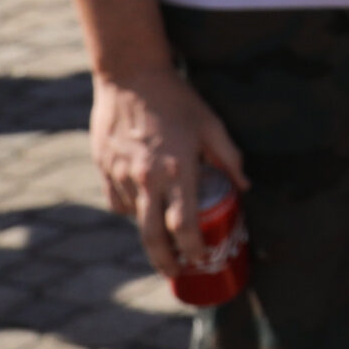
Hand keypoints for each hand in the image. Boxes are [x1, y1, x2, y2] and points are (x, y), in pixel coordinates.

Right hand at [90, 65, 243, 276]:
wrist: (131, 76)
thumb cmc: (177, 98)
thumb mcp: (211, 123)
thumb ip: (228, 156)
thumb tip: (245, 186)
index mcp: (178, 169)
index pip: (184, 224)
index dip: (192, 247)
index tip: (200, 259)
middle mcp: (147, 178)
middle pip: (152, 235)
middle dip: (164, 260)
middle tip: (176, 272)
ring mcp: (122, 175)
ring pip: (135, 217)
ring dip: (149, 231)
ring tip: (165, 236)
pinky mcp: (104, 168)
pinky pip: (117, 201)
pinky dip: (131, 209)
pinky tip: (144, 206)